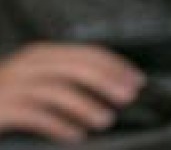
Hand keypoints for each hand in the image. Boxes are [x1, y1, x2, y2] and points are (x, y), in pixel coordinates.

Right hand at [0, 44, 143, 141]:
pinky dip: (58, 125)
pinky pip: (34, 114)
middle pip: (75, 67)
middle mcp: (26, 65)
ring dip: (86, 105)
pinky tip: (75, 136)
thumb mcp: (38, 81)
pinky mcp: (0, 108)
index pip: (86, 53)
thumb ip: (67, 78)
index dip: (115, 65)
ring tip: (106, 120)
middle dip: (107, 81)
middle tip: (129, 97)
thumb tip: (111, 87)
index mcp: (41, 54)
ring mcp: (11, 86)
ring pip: (56, 90)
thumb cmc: (8, 98)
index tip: (137, 80)